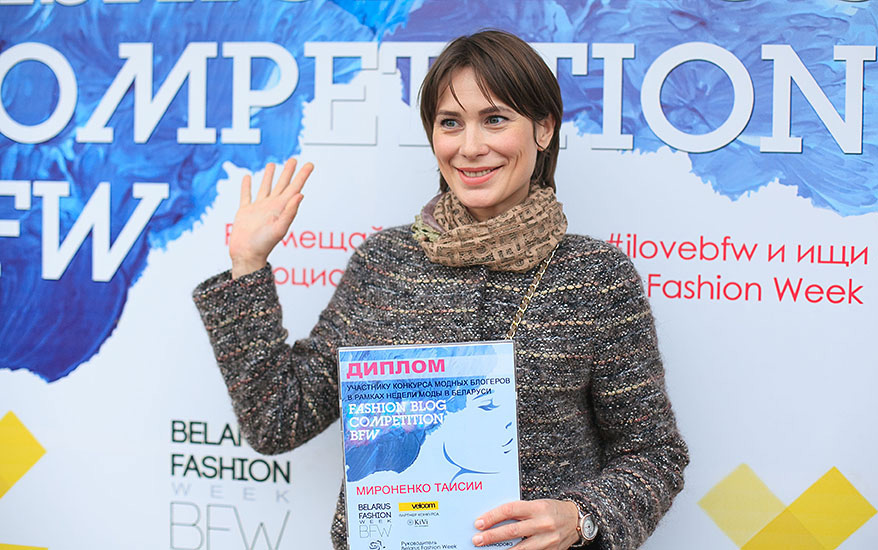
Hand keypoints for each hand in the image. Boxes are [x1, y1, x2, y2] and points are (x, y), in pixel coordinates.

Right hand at [229, 158, 313, 278]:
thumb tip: (300, 194)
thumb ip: (290, 212)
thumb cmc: (264, 245)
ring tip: (272, 164)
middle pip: (282, 185)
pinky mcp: (245, 212)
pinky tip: (248, 178)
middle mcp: (272, 206)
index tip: (310, 164)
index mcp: (282, 208)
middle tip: (294, 159)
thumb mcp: (280, 228)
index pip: (294, 188)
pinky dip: (247, 186)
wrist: (246, 255)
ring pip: (265, 187)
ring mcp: (258, 208)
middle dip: (288, 172)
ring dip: (269, 176)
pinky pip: (246, 195)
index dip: (302, 176)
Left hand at [472, 499, 580, 549]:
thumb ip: (519, 511)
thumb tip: (495, 519)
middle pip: (512, 531)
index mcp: (537, 507)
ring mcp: (547, 540)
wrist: (576, 520)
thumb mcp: (537, 504)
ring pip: (521, 548)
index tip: (479, 523)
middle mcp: (543, 523)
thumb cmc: (552, 510)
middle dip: (492, 536)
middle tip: (477, 539)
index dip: (492, 517)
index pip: (510, 510)